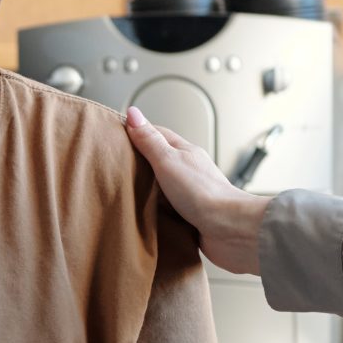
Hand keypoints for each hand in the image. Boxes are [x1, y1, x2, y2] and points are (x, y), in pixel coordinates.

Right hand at [124, 107, 268, 275]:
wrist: (230, 229)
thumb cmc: (203, 193)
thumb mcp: (168, 160)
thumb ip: (149, 140)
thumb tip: (133, 113)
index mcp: (184, 152)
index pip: (156, 135)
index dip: (136, 133)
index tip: (115, 135)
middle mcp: (188, 171)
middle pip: (157, 162)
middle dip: (137, 164)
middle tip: (112, 167)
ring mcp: (189, 194)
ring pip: (161, 187)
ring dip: (146, 190)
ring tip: (122, 193)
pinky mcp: (189, 216)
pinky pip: (167, 210)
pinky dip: (155, 211)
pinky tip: (142, 216)